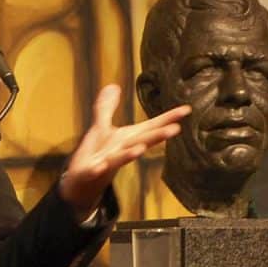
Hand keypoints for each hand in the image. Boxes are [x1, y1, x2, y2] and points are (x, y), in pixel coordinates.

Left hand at [60, 85, 189, 218]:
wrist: (81, 180)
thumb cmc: (96, 153)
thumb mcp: (101, 126)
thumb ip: (107, 107)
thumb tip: (113, 86)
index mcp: (128, 138)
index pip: (152, 126)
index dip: (169, 117)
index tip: (186, 110)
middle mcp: (123, 150)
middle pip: (143, 141)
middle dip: (158, 136)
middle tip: (175, 130)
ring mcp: (108, 161)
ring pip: (122, 157)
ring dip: (131, 154)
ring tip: (140, 148)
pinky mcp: (91, 171)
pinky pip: (95, 170)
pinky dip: (98, 168)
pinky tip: (100, 165)